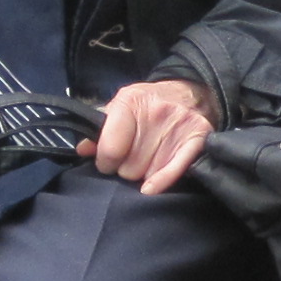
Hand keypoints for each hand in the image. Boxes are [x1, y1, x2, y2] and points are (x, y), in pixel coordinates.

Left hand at [90, 78, 213, 193]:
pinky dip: (160, 182)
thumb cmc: (148, 103)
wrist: (191, 93)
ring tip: (148, 160)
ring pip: (148, 173)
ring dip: (145, 173)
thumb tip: (83, 149)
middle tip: (131, 160)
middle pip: (130, 167)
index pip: (111, 149)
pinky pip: (174, 170)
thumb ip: (100, 127)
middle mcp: (156, 112)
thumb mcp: (120, 106)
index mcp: (131, 101)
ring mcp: (179, 125)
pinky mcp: (198, 138)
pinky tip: (150, 187)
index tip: (107, 162)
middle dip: (126, 168)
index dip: (105, 162)